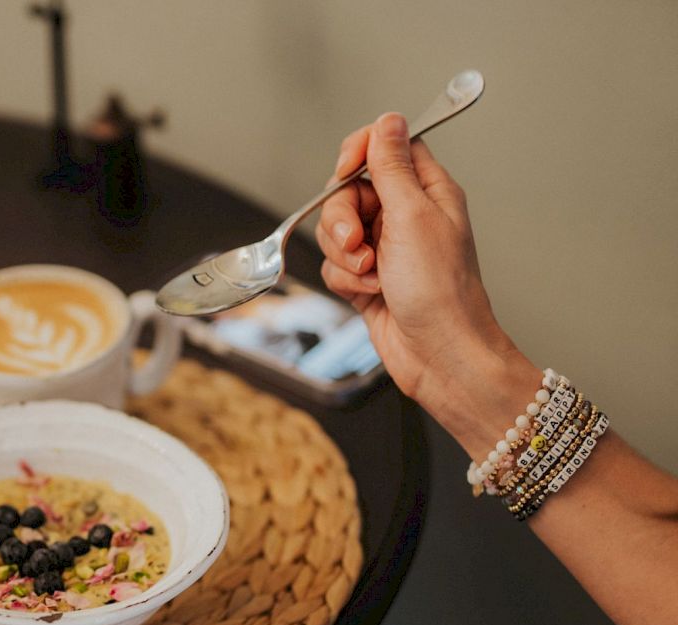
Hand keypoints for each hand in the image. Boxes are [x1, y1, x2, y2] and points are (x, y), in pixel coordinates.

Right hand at [315, 112, 537, 456]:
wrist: (438, 354)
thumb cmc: (440, 291)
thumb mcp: (412, 215)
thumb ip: (392, 166)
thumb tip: (388, 119)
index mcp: (427, 190)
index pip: (385, 146)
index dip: (358, 153)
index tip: (345, 171)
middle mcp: (405, 215)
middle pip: (348, 190)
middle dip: (342, 218)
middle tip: (359, 242)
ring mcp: (384, 248)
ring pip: (335, 230)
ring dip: (343, 254)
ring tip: (370, 274)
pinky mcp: (367, 278)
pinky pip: (335, 265)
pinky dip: (345, 279)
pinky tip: (370, 293)